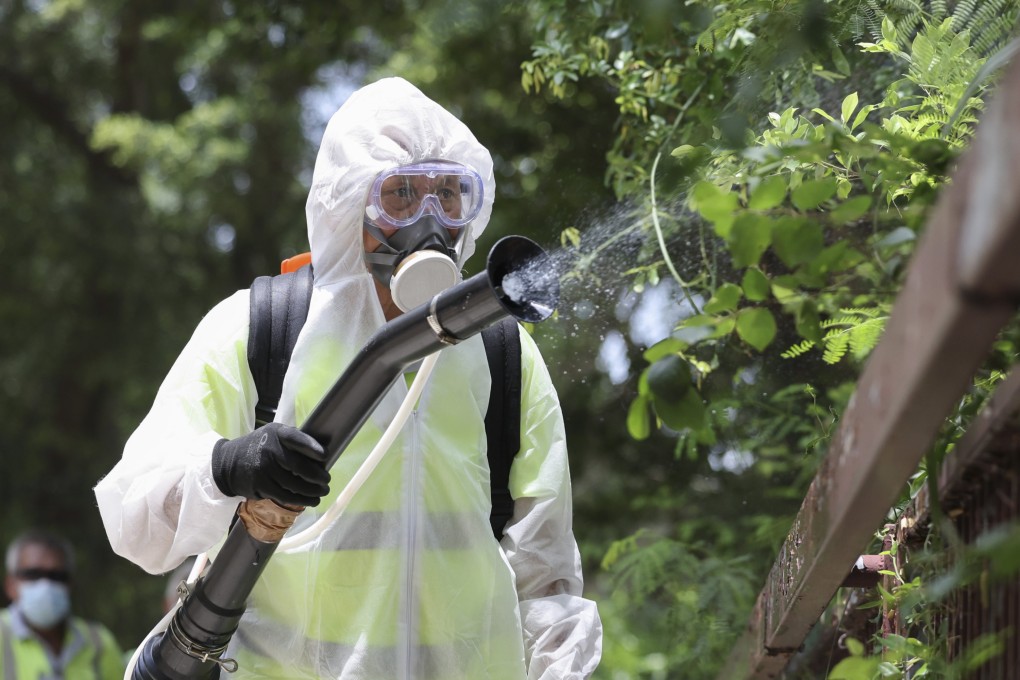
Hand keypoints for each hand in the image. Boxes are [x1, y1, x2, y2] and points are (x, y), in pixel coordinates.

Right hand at [211, 422, 329, 506]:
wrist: (228, 462)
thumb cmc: (260, 447)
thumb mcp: (274, 435)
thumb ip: (294, 441)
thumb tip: (321, 458)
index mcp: (277, 433)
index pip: (296, 439)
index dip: (312, 447)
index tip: (325, 456)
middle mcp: (269, 450)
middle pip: (298, 466)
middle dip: (317, 476)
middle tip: (327, 481)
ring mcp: (263, 469)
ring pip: (293, 484)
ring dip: (312, 491)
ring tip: (322, 493)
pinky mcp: (260, 486)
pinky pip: (284, 495)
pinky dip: (300, 500)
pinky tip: (310, 500)